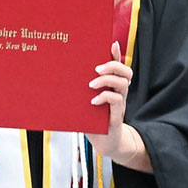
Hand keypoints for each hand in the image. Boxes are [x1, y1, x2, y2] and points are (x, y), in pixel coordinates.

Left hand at [88, 43, 148, 169]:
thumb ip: (80, 91)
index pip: (118, 65)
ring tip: (92, 84)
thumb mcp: (86, 102)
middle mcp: (119, 92)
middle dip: (113, 65)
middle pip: (126, 71)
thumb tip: (60, 77)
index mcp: (112, 86)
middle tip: (97, 69)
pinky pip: (117, 101)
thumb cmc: (94, 121)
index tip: (112, 43)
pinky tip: (94, 101)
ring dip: (107, 80)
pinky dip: (105, 98)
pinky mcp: (117, 115)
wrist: (105, 143)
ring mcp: (120, 103)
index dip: (117, 54)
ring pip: (123, 84)